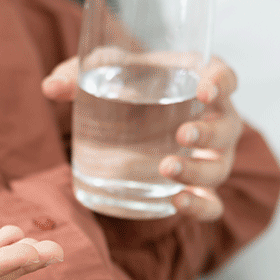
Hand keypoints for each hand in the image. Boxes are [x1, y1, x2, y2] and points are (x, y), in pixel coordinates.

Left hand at [42, 54, 242, 220]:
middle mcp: (214, 120)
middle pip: (228, 127)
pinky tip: (177, 203)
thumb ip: (76, 75)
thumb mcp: (101, 72)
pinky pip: (211, 204)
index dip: (221, 82)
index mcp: (198, 81)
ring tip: (167, 168)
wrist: (126, 116)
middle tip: (182, 134)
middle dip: (210, 133)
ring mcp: (209, 157)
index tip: (205, 88)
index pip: (224, 77)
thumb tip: (50, 88)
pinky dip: (200, 207)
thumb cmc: (123, 83)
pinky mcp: (197, 188)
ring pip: (219, 168)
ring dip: (198, 171)